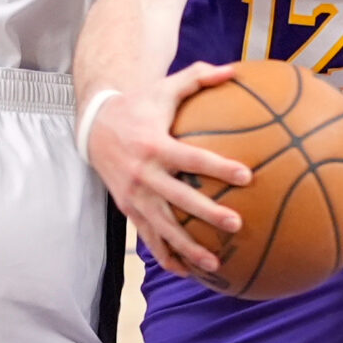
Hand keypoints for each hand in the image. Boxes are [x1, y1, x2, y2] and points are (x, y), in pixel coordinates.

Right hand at [85, 62, 252, 280]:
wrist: (95, 127)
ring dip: (187, 247)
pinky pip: (148, 238)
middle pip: (178, 199)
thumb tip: (235, 70)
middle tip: (237, 224)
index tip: (247, 175)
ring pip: (163, 227)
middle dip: (206, 214)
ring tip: (215, 263)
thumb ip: (199, 77)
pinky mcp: (128, 210)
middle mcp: (143, 174)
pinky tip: (188, 271)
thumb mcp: (165, 87)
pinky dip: (166, 256)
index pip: (192, 159)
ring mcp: (133, 196)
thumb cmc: (139, 105)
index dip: (219, 167)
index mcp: (154, 145)